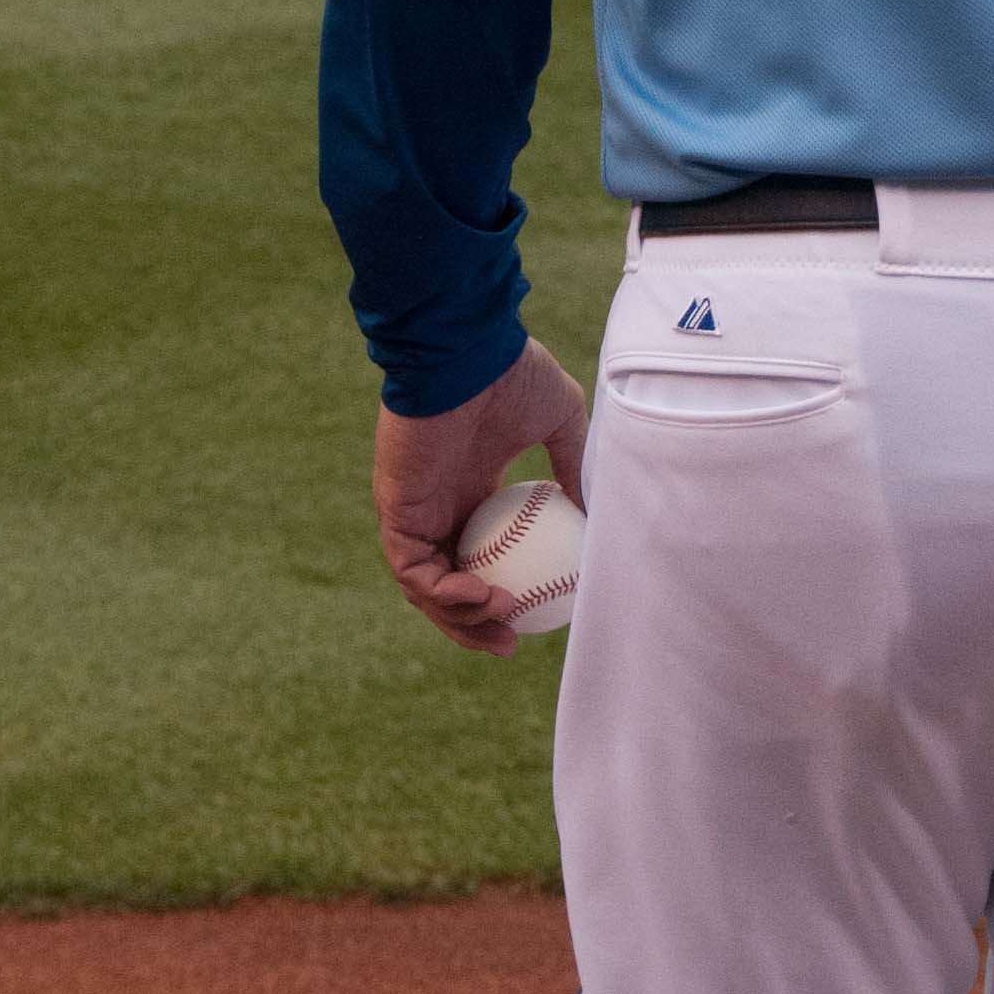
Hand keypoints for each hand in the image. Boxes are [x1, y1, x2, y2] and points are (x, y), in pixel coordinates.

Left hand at [371, 335, 588, 656]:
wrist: (467, 351)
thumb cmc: (512, 375)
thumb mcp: (561, 420)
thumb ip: (573, 465)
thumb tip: (596, 513)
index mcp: (473, 486)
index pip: (479, 553)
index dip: (500, 589)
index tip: (536, 610)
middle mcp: (442, 504)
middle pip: (450, 582)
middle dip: (475, 622)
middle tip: (510, 643)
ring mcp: (416, 510)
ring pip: (428, 587)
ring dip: (461, 617)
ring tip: (502, 627)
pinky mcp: (396, 511)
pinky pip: (414, 571)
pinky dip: (445, 593)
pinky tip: (483, 596)